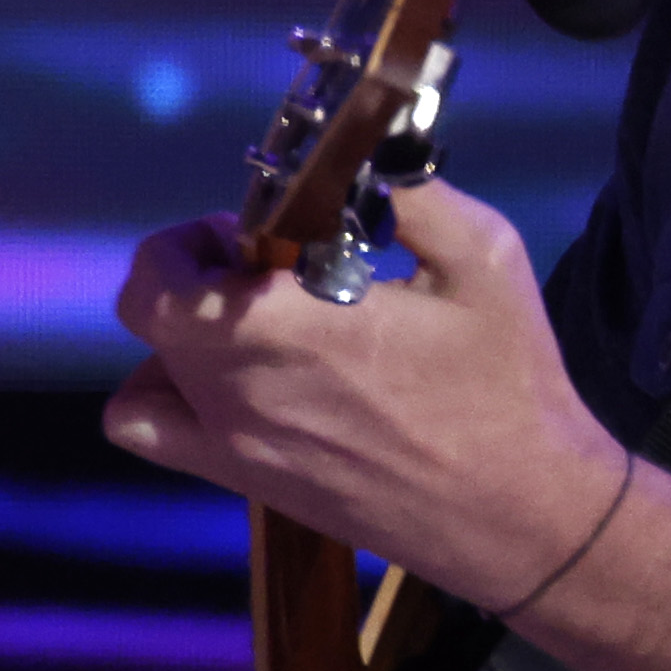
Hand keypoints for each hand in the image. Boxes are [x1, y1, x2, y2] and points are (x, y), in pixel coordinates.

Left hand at [103, 179, 622, 613]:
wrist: (521, 514)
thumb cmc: (508, 388)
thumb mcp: (484, 260)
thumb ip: (411, 196)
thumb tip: (362, 156)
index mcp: (286, 331)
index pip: (166, 276)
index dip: (193, 240)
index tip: (252, 233)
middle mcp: (240, 390)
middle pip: (152, 311)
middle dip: (196, 272)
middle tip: (263, 268)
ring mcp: (234, 444)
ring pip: (150, 366)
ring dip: (184, 331)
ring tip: (255, 324)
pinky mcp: (244, 482)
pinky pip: (149, 432)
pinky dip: (165, 395)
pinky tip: (229, 381)